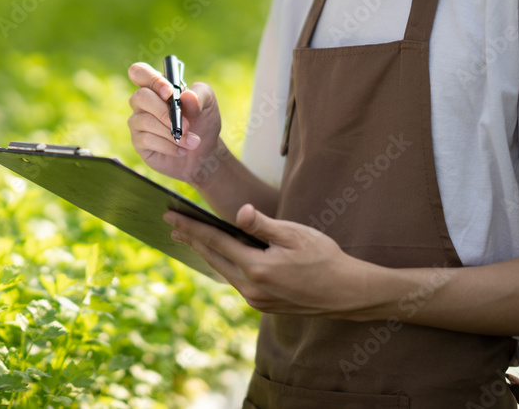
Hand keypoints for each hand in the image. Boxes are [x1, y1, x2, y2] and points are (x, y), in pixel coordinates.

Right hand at [127, 62, 222, 185]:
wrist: (204, 152)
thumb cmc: (203, 121)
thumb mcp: (208, 103)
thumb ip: (199, 96)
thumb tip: (185, 96)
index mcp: (157, 86)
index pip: (139, 72)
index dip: (150, 79)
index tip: (169, 92)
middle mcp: (143, 102)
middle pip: (140, 97)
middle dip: (164, 112)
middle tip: (187, 126)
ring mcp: (138, 122)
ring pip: (145, 121)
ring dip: (172, 133)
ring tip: (193, 142)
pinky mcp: (138, 142)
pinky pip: (147, 140)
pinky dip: (168, 146)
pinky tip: (181, 150)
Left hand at [163, 204, 379, 316]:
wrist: (346, 292)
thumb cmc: (324, 257)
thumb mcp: (295, 234)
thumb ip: (263, 225)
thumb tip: (239, 212)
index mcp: (257, 268)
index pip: (215, 242)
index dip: (191, 227)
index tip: (171, 216)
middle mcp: (251, 288)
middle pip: (213, 258)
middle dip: (192, 239)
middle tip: (172, 225)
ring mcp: (256, 300)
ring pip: (224, 271)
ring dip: (207, 253)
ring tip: (191, 238)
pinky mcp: (263, 305)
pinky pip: (236, 281)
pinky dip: (225, 265)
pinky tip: (220, 256)